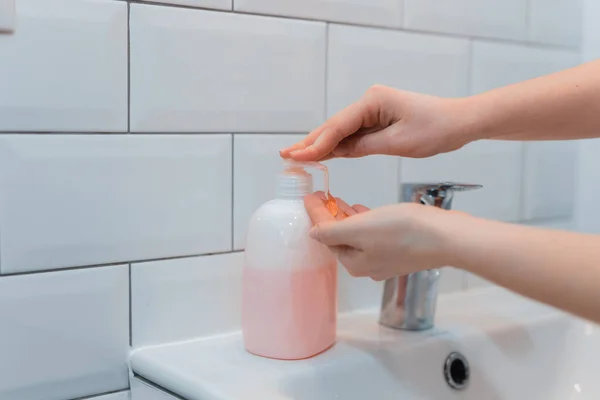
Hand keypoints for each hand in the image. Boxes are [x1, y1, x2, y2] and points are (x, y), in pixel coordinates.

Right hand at [281, 85, 470, 160]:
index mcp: (373, 101)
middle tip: (285, 155)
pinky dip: (338, 145)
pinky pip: (353, 134)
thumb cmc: (435, 129)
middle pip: (334, 126)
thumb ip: (364, 147)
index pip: (338, 127)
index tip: (298, 158)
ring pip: (341, 131)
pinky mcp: (378, 119)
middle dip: (310, 143)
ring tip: (295, 155)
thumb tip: (338, 153)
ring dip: (320, 145)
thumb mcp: (398, 143)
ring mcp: (372, 110)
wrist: (459, 122)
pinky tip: (321, 153)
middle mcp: (369, 101)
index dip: (317, 144)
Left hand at [304, 194, 463, 280]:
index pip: (326, 236)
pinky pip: (373, 235)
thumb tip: (313, 233)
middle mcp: (367, 266)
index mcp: (354, 263)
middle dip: (329, 216)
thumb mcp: (360, 229)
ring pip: (357, 236)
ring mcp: (385, 259)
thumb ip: (332, 232)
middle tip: (322, 196)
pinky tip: (363, 210)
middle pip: (340, 238)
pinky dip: (364, 221)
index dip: (316, 214)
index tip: (309, 196)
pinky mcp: (400, 250)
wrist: (446, 237)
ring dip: (346, 217)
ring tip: (339, 200)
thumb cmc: (403, 231)